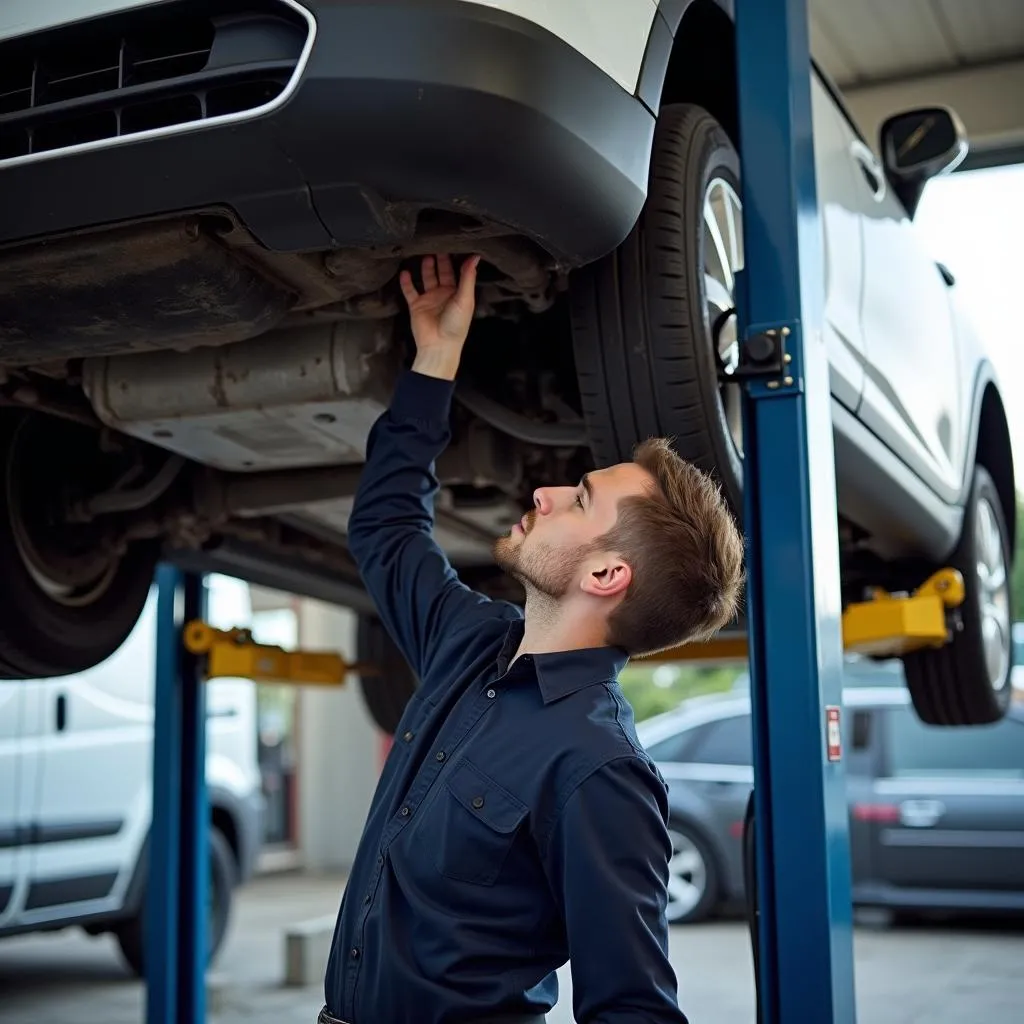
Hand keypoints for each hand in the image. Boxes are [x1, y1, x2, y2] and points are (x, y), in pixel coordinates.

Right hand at [400, 254, 479, 378]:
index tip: (454, 244)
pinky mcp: (416, 305)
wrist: (439, 345)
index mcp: (457, 293)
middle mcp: (443, 294)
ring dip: (425, 267)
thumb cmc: (456, 326)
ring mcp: (429, 299)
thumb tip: (475, 257)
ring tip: (423, 253)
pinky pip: (409, 290)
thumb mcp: (465, 299)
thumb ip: (468, 277)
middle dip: (440, 259)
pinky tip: (405, 271)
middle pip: (441, 272)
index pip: (456, 272)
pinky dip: (406, 281)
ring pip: (426, 278)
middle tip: (437, 243)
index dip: (455, 259)